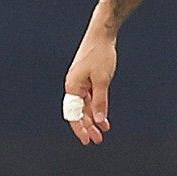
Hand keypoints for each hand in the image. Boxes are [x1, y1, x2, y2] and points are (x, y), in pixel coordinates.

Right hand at [64, 31, 116, 145]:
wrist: (102, 35)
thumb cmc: (101, 55)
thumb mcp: (103, 80)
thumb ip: (100, 101)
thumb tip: (98, 120)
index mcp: (72, 87)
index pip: (73, 114)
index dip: (80, 129)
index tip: (88, 140)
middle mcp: (73, 86)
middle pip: (79, 112)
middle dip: (88, 127)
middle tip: (98, 140)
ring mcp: (80, 82)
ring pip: (85, 106)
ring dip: (94, 118)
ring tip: (103, 131)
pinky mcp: (88, 79)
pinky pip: (90, 98)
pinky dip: (97, 107)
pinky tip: (104, 117)